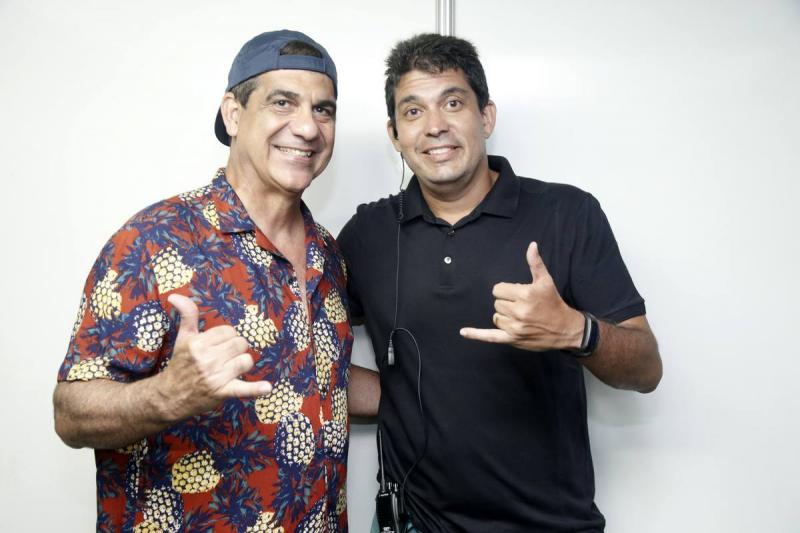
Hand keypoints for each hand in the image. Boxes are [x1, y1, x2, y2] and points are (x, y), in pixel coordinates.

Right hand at [156, 294, 271, 421]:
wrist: (170, 396)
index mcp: (198, 343)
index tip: (217, 345)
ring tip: (229, 370)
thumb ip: (187, 315)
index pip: (229, 331)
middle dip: (235, 349)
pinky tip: (267, 388)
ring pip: (246, 361)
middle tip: (222, 358)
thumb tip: (175, 295)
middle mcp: (207, 359)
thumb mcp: (183, 338)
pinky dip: (256, 389)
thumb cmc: (180, 364)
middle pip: (240, 344)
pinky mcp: (223, 392)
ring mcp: (215, 377)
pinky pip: (244, 389)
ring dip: (241, 364)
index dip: (226, 337)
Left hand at [460, 242, 584, 350]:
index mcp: (524, 295)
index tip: (518, 294)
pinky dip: (476, 334)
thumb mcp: (546, 281)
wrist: (565, 329)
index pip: (498, 290)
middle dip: (507, 303)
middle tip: (522, 306)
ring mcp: (515, 327)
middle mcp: (519, 312)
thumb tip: (531, 245)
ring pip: (496, 317)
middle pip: (497, 303)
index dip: (507, 291)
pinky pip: (490, 336)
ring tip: (520, 317)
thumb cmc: (554, 303)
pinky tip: (463, 332)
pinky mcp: (512, 339)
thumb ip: (535, 263)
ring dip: (504, 316)